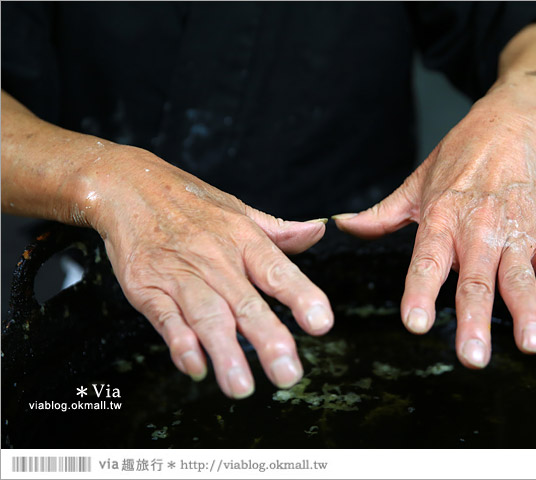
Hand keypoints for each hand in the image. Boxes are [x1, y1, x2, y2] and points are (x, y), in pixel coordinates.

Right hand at [83, 146, 332, 397]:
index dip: (301, 296)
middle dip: (268, 338)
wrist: (127, 186)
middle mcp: (214, 258)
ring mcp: (179, 274)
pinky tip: (196, 367)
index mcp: (242, 239)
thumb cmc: (189, 202)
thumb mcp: (238, 209)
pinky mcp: (147, 288)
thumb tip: (318, 232)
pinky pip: (165, 319)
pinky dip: (180, 344)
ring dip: (225, 352)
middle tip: (287, 373)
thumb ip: (278, 231)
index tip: (320, 322)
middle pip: (245, 302)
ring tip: (241, 386)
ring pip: (207, 316)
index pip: (278, 270)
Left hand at [334, 91, 535, 367]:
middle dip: (475, 320)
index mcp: (440, 220)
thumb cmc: (459, 158)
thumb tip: (343, 225)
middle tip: (473, 356)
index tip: (415, 323)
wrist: (508, 127)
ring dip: (525, 313)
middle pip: (475, 281)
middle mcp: (477, 229)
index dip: (420, 293)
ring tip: (529, 345)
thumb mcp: (415, 184)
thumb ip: (381, 215)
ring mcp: (512, 233)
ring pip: (518, 278)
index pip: (426, 262)